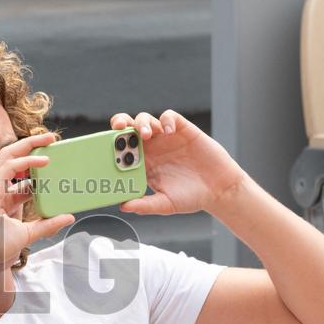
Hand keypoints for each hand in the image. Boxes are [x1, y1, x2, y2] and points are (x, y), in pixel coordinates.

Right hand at [0, 132, 73, 294]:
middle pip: (13, 158)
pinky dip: (26, 161)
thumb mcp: (27, 234)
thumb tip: (68, 217)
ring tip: (49, 140)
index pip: (22, 178)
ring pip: (8, 155)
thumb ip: (46, 225)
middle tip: (52, 140)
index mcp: (3, 199)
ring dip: (29, 145)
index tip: (57, 167)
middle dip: (32, 147)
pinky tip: (43, 162)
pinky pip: (9, 166)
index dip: (38, 171)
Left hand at [113, 109, 247, 214]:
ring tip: (145, 133)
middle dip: (121, 124)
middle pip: (129, 128)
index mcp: (142, 163)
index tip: (104, 147)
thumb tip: (124, 206)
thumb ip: (145, 205)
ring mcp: (166, 138)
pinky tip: (168, 130)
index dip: (111, 144)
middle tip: (119, 128)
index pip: (120, 149)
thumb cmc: (191, 197)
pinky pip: (170, 117)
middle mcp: (151, 148)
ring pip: (146, 119)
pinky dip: (166, 120)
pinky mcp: (183, 130)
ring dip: (142, 122)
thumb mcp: (165, 204)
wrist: (219, 190)